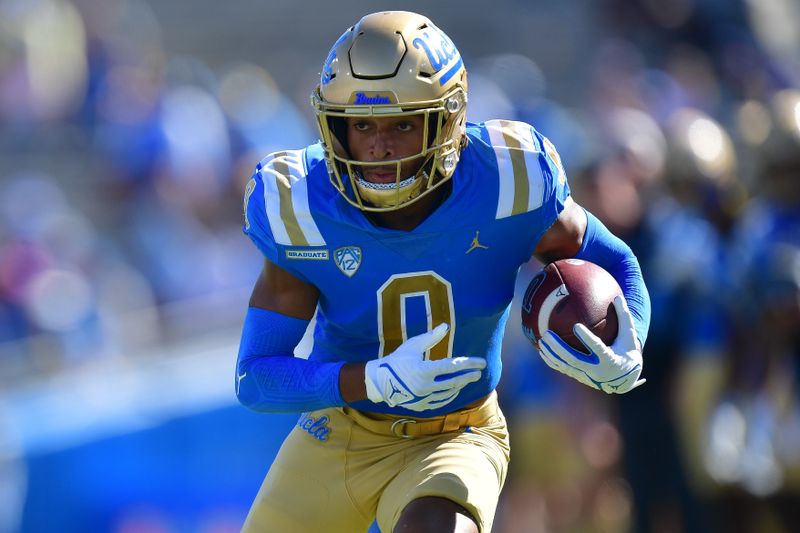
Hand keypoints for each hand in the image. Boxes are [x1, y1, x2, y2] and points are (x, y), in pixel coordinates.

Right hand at [365, 324, 485, 410]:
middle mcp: (426, 386)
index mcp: (424, 370)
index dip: (469, 363)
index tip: (482, 362)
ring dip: (460, 385)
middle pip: (454, 382)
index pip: (453, 366)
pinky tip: (456, 390)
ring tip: (468, 379)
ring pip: (449, 393)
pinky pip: (441, 402)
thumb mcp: (413, 346)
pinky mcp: (421, 405)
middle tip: (479, 372)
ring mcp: (424, 398)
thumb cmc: (397, 360)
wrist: (380, 382)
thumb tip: (445, 326)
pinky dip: (450, 396)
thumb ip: (431, 337)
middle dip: (469, 376)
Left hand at [538, 296, 644, 393]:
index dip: (587, 338)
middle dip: (559, 348)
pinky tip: (541, 351)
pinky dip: (552, 361)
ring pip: (566, 365)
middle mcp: (597, 370)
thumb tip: (618, 296)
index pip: (597, 348)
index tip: (576, 326)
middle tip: (547, 334)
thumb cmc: (627, 350)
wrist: (625, 378)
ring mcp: (587, 375)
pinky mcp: (580, 377)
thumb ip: (624, 317)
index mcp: (611, 359)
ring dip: (552, 354)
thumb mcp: (629, 335)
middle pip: (574, 359)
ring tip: (541, 340)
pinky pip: (563, 369)